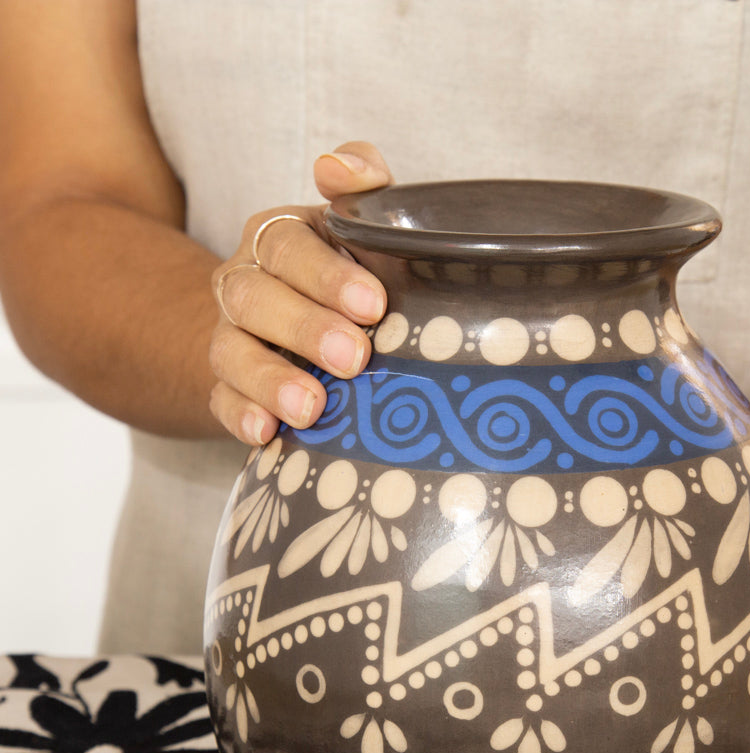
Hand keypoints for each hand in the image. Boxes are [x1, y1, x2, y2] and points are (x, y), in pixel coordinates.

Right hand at [208, 141, 391, 443]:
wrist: (304, 326)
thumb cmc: (350, 271)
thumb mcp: (360, 224)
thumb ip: (362, 186)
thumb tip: (336, 167)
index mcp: (280, 239)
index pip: (289, 245)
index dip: (327, 274)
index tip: (373, 304)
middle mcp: (247, 283)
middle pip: (254, 297)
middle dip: (304, 328)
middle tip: (354, 357)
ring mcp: (233, 337)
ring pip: (232, 352)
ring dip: (270, 380)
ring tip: (311, 407)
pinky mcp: (228, 386)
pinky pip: (221, 400)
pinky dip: (241, 416)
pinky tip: (265, 434)